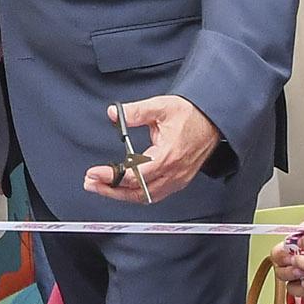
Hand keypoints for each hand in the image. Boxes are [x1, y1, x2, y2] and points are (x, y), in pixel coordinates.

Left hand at [83, 95, 219, 204]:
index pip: (134, 174)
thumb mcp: (161, 106)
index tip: (93, 173)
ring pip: (145, 197)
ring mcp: (177, 179)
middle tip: (90, 183)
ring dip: (121, 194)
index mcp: (168, 155)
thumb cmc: (190, 115)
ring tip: (101, 187)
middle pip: (137, 191)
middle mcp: (173, 172)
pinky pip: (154, 195)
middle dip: (110, 189)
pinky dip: (136, 195)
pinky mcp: (178, 181)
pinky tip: (123, 189)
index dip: (111, 176)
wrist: (213, 121)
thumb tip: (113, 114)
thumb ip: (135, 112)